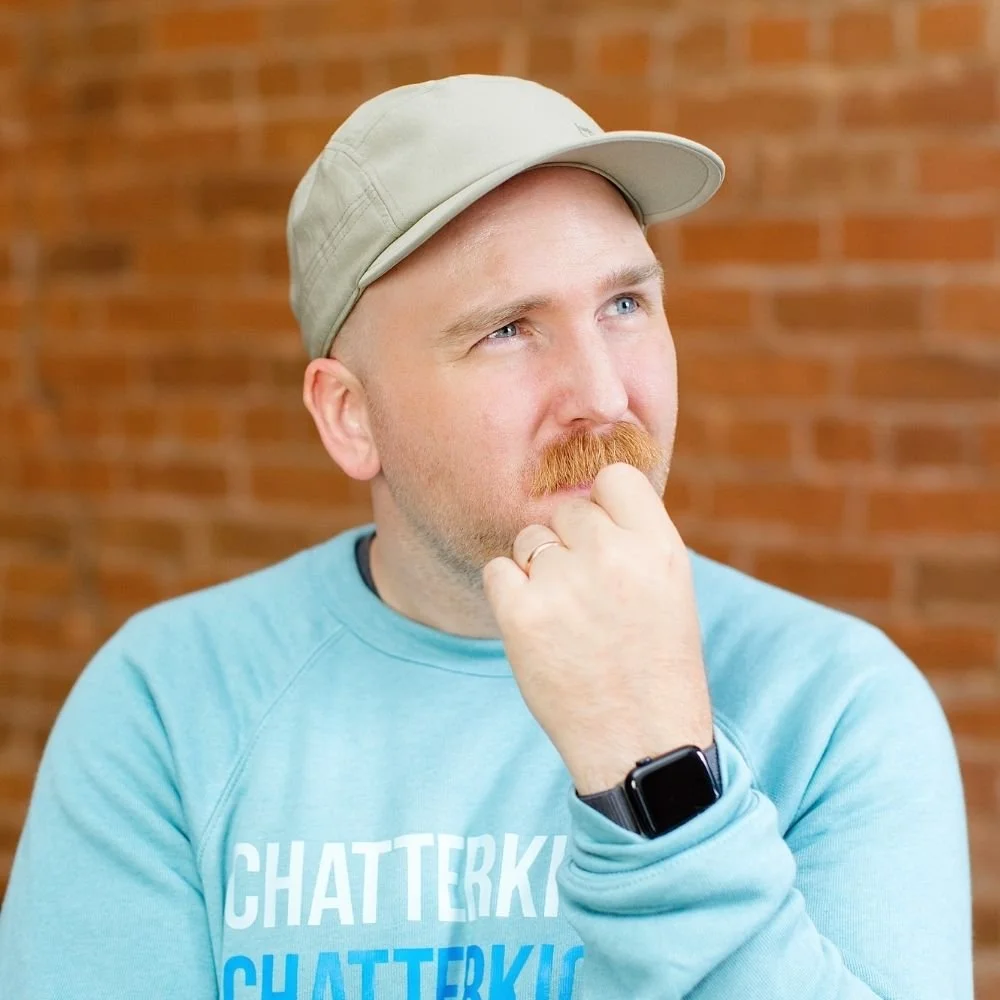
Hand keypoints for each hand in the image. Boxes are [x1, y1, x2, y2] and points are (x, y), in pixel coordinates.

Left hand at [482, 462, 713, 794]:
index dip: (604, 504)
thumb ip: (632, 537)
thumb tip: (583, 498)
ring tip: (568, 619)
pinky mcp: (521, 614)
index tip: (604, 538)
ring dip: (537, 570)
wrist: (641, 743)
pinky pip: (497, 570)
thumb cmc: (655, 662)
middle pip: (566, 513)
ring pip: (528, 540)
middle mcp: (612, 555)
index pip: (615, 477)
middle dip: (569, 546)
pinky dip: (509, 595)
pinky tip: (538, 627)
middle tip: (588, 597)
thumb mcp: (669, 588)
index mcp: (658, 546)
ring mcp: (563, 584)